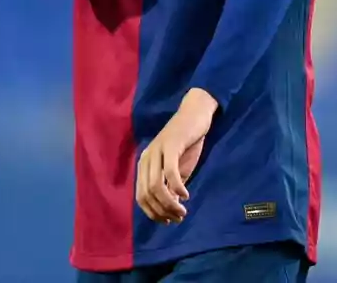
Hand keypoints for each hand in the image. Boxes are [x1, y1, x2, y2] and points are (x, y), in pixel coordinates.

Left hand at [136, 88, 218, 224]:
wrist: (195, 114)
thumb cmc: (187, 143)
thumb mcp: (177, 169)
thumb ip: (171, 186)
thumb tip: (171, 209)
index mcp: (144, 165)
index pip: (141, 197)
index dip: (153, 213)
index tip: (168, 222)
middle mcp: (146, 158)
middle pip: (147, 194)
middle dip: (162, 211)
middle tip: (178, 218)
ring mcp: (156, 150)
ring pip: (156, 186)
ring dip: (169, 204)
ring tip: (182, 211)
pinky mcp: (170, 145)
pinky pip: (169, 172)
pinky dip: (177, 187)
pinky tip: (186, 194)